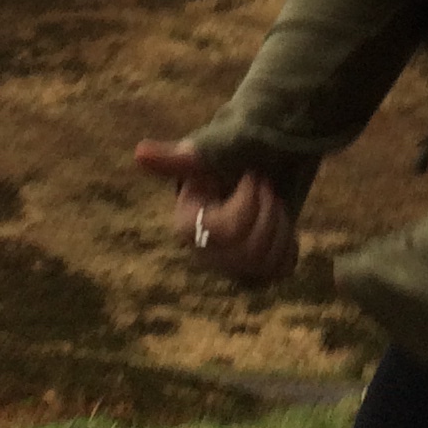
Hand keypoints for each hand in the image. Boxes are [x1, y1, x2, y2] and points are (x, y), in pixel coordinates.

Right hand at [134, 138, 297, 285]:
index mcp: (187, 227)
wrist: (248, 169)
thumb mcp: (205, 153)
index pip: (230, 229)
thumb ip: (176, 157)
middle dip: (267, 210)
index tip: (249, 174)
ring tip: (272, 199)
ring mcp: (232, 269)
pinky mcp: (256, 274)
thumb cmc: (223, 157)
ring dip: (280, 222)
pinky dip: (288, 243)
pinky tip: (279, 222)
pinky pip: (281, 271)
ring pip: (268, 262)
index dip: (249, 200)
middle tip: (266, 184)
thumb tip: (138, 153)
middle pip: (252, 250)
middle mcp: (205, 256)